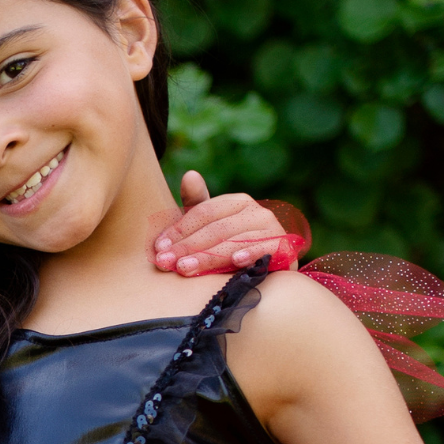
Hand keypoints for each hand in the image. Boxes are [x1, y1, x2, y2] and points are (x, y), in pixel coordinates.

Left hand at [153, 173, 303, 275]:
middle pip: (215, 228)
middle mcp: (257, 211)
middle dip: (187, 246)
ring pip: (234, 241)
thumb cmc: (236, 246)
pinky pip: (266, 250)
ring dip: (208, 256)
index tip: (159, 246)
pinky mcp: (285, 247)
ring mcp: (272, 228)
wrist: (275, 269)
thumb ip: (198, 206)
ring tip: (184, 267)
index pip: (204, 212)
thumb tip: (189, 174)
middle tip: (165, 261)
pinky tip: (236, 261)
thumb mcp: (214, 226)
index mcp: (237, 202)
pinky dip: (252, 253)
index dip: (180, 229)